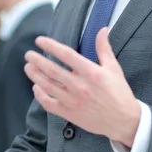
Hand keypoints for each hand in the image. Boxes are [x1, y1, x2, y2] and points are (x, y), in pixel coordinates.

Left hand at [23, 27, 140, 147]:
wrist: (122, 120)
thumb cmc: (119, 93)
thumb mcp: (114, 68)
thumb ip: (104, 49)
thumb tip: (102, 30)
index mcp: (92, 73)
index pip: (67, 55)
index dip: (51, 46)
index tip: (40, 41)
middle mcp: (80, 86)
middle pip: (52, 70)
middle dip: (37, 61)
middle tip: (28, 54)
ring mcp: (72, 100)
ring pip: (47, 86)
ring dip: (35, 75)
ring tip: (28, 67)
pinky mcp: (68, 113)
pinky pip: (48, 103)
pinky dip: (39, 95)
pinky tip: (36, 87)